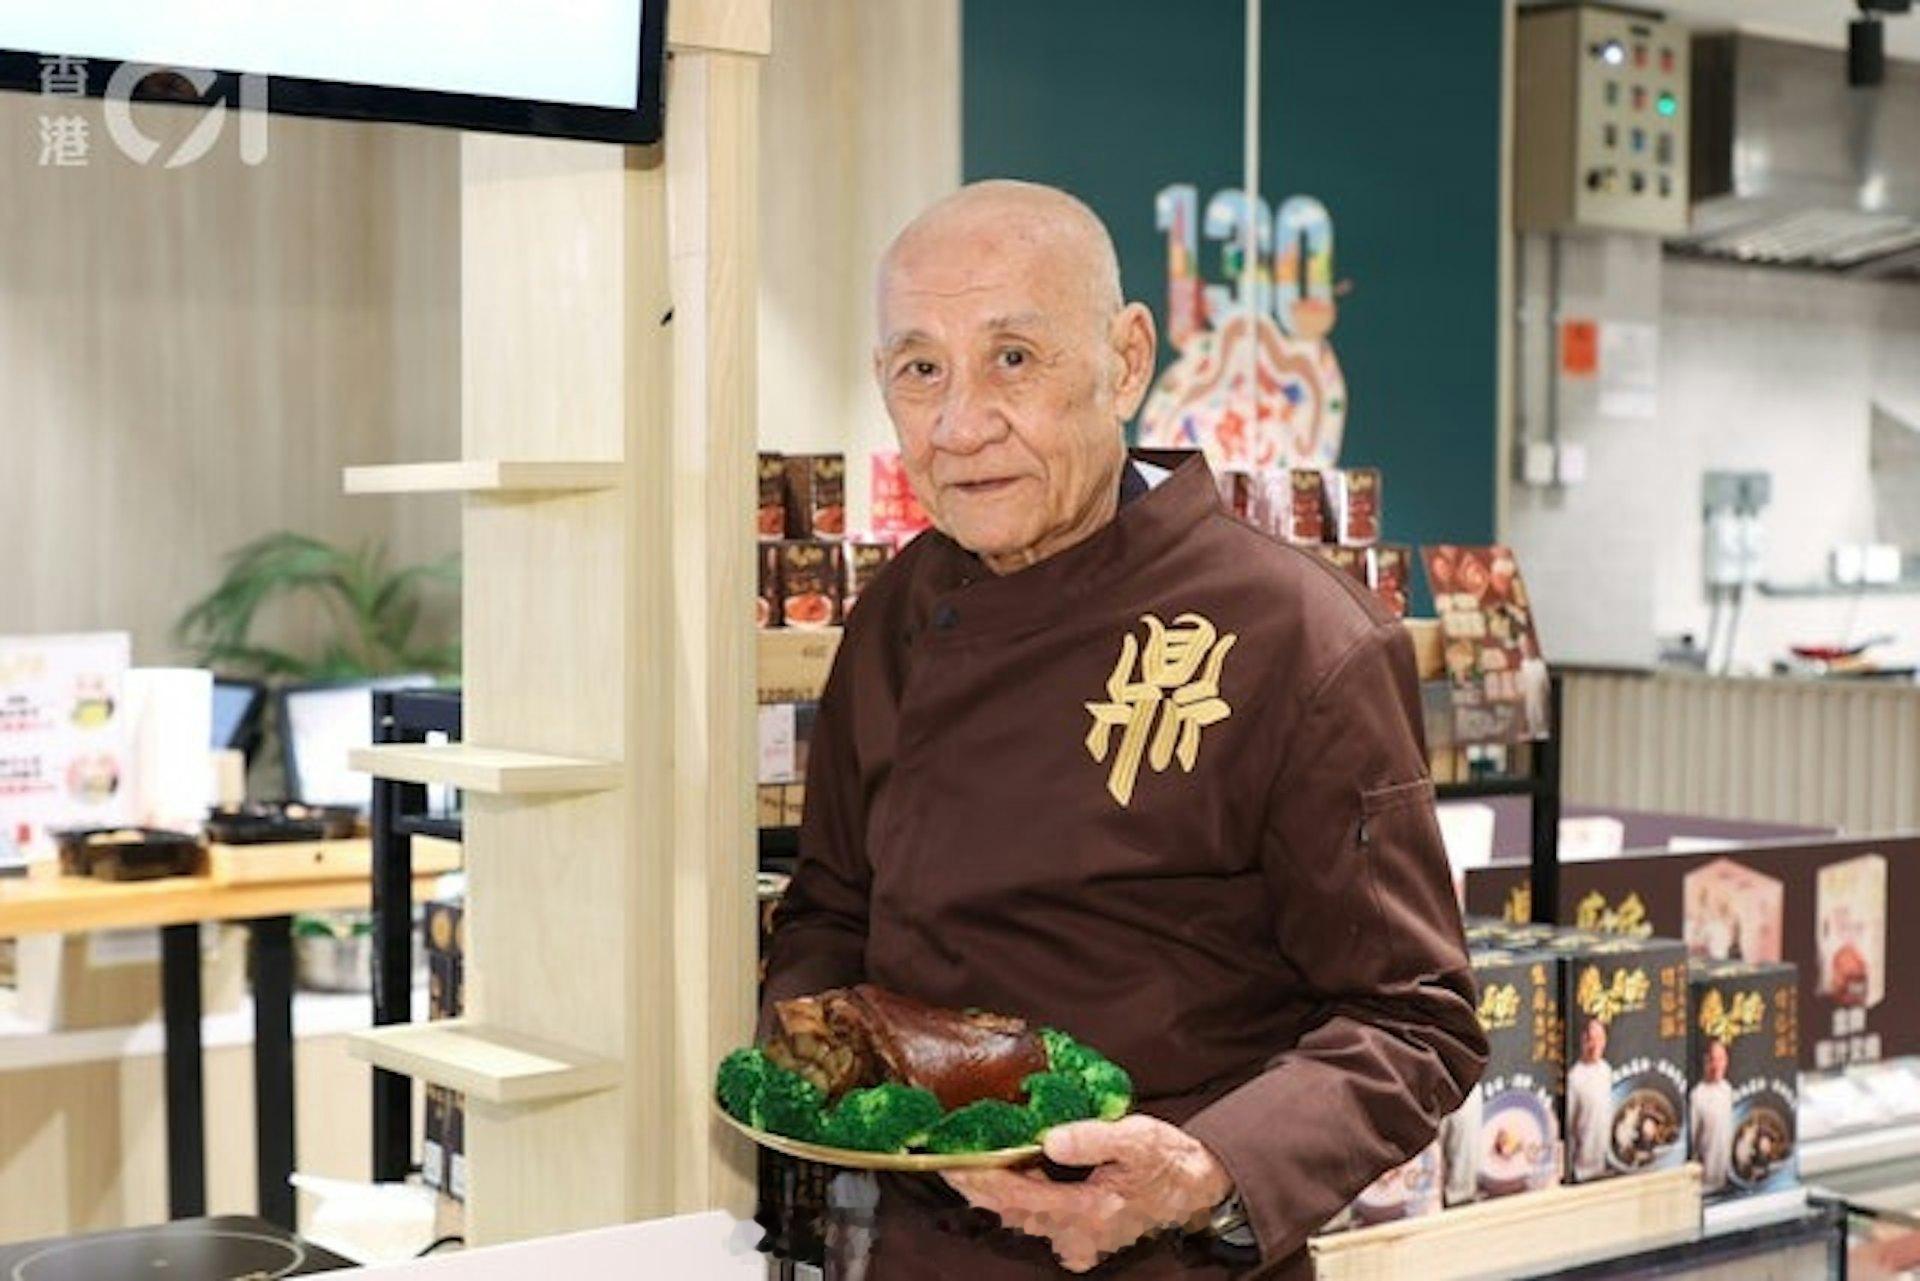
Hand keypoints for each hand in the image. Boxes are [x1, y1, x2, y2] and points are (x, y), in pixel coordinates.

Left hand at [944, 1115, 1234, 1272]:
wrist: (1196, 1188)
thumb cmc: (1166, 1159)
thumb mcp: (1136, 1138)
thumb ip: (1093, 1139)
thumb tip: (1049, 1139)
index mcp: (1087, 1211)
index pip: (1016, 1199)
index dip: (980, 1180)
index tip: (952, 1160)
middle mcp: (1075, 1235)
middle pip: (1011, 1211)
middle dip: (979, 1184)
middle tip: (951, 1154)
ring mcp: (1077, 1241)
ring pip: (1022, 1217)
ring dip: (997, 1191)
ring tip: (972, 1158)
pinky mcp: (1080, 1238)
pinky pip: (1038, 1220)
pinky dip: (1019, 1198)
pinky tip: (1011, 1172)